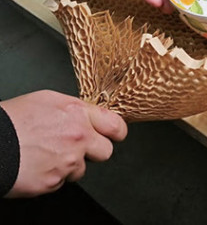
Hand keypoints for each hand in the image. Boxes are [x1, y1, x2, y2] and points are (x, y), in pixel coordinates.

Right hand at [1, 90, 127, 197]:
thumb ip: (76, 109)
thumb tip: (87, 115)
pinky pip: (61, 182)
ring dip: (70, 164)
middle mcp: (78, 138)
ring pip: (81, 169)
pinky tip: (38, 164)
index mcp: (78, 115)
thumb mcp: (49, 99)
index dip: (117, 131)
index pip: (116, 126)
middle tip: (78, 146)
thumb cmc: (14, 119)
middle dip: (95, 150)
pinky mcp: (52, 183)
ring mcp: (66, 163)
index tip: (115, 134)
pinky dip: (52, 176)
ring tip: (48, 153)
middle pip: (106, 152)